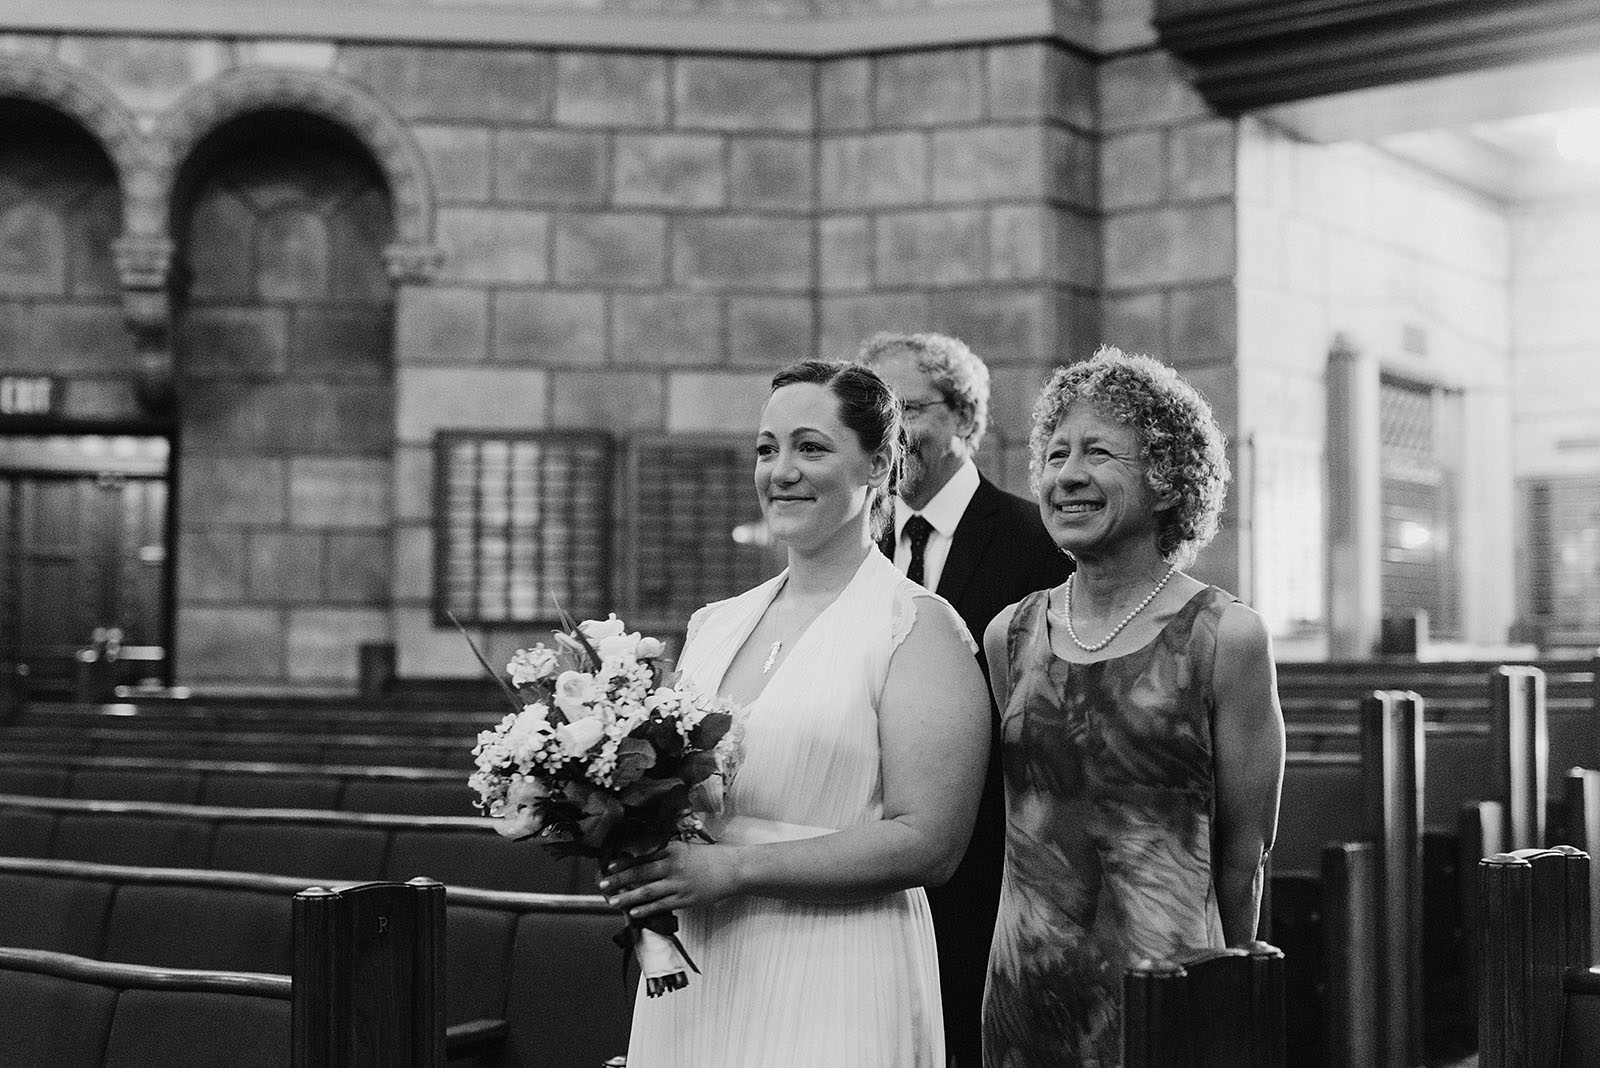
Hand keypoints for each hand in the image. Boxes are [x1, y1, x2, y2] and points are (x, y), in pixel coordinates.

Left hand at [597, 840, 739, 920]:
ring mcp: (679, 884)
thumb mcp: (685, 848)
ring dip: (627, 897)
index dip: (623, 861)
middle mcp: (673, 865)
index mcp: (672, 849)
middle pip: (640, 873)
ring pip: (647, 892)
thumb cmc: (708, 857)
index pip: (642, 855)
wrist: (733, 869)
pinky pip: (661, 905)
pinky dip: (645, 909)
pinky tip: (633, 912)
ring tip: (612, 901)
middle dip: (618, 880)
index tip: (608, 866)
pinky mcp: (685, 900)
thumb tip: (641, 857)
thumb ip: (666, 851)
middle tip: (602, 885)